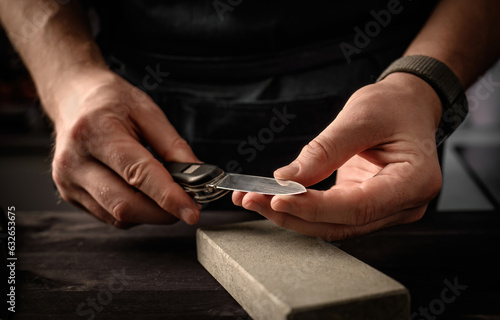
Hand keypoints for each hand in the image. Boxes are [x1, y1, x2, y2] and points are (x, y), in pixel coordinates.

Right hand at [51, 68, 200, 227]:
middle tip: (187, 204)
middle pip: (125, 205)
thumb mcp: (148, 111)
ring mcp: (68, 182)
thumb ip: (174, 146)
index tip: (192, 212)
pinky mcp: (70, 195)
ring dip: (150, 213)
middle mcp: (76, 161)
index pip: (137, 174)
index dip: (168, 197)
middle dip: (163, 212)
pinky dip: (134, 212)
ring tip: (165, 195)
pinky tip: (142, 194)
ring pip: (118, 216)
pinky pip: (109, 216)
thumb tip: (198, 176)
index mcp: (96, 132)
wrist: (71, 97)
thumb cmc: (110, 101)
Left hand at [233, 73, 442, 239]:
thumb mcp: (360, 117)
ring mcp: (385, 209)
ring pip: (333, 224)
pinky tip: (275, 198)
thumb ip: (325, 150)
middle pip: (342, 223)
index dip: (314, 207)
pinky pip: (331, 214)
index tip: (278, 198)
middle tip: (254, 200)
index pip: (357, 207)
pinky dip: (301, 207)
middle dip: (294, 215)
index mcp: (414, 182)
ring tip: (256, 199)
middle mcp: (404, 205)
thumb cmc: (394, 106)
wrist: (408, 106)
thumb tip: (288, 179)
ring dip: (292, 215)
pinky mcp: (367, 205)